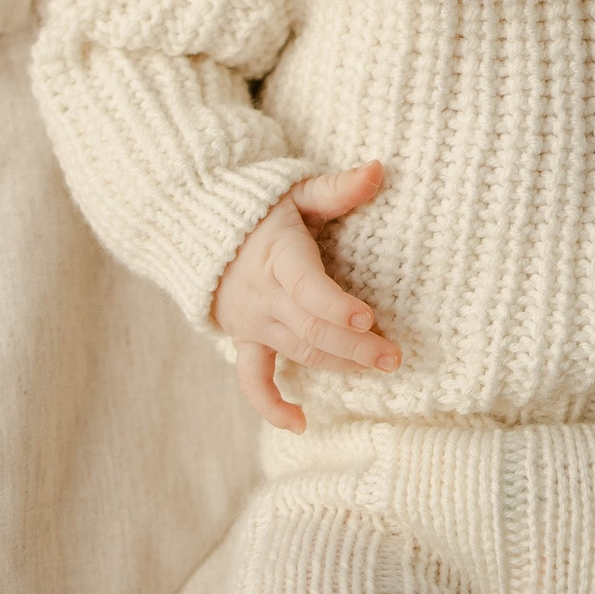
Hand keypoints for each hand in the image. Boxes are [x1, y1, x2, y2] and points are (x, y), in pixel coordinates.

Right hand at [212, 161, 398, 429]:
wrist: (200, 227)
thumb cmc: (262, 207)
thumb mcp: (298, 191)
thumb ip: (338, 188)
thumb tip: (378, 169)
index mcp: (278, 256)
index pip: (307, 288)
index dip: (336, 306)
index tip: (369, 319)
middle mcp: (263, 295)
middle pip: (311, 330)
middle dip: (355, 346)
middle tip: (395, 357)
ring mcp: (253, 322)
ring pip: (298, 352)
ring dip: (339, 365)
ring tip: (381, 368)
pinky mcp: (246, 339)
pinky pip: (253, 379)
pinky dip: (271, 404)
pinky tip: (300, 424)